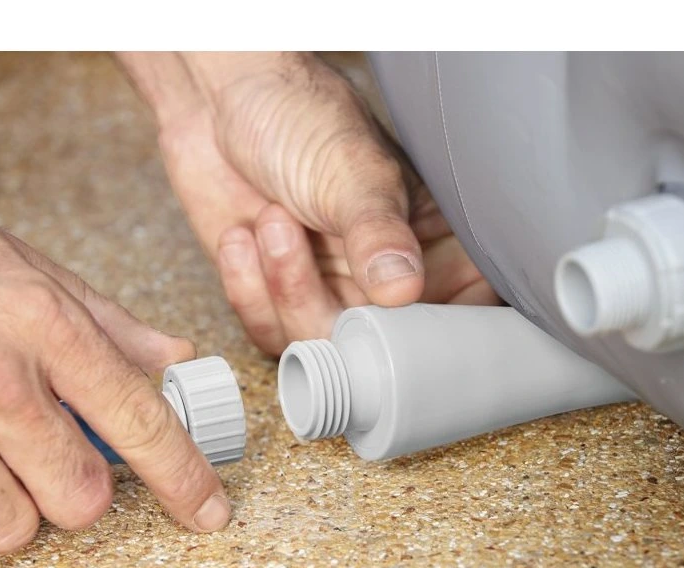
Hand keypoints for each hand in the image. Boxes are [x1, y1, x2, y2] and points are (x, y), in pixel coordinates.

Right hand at [0, 158, 230, 552]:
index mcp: (47, 329)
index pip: (140, 422)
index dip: (185, 479)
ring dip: (7, 506)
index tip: (209, 511)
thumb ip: (107, 323)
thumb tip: (171, 357)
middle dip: (75, 491)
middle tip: (49, 457)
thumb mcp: (30, 270)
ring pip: (6, 529)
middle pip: (78, 500)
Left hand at [118, 52, 498, 354]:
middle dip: (325, 304)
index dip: (427, 335)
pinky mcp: (279, 298)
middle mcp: (385, 278)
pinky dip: (247, 290)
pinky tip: (242, 236)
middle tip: (300, 238)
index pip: (458, 317)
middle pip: (376, 350)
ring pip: (317, 345)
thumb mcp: (351, 172)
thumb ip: (378, 233)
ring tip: (270, 220)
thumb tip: (403, 289)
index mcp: (432, 244)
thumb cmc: (303, 115)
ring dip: (283, 288)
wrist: (224, 100)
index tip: (385, 317)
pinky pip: (268, 332)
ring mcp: (333, 291)